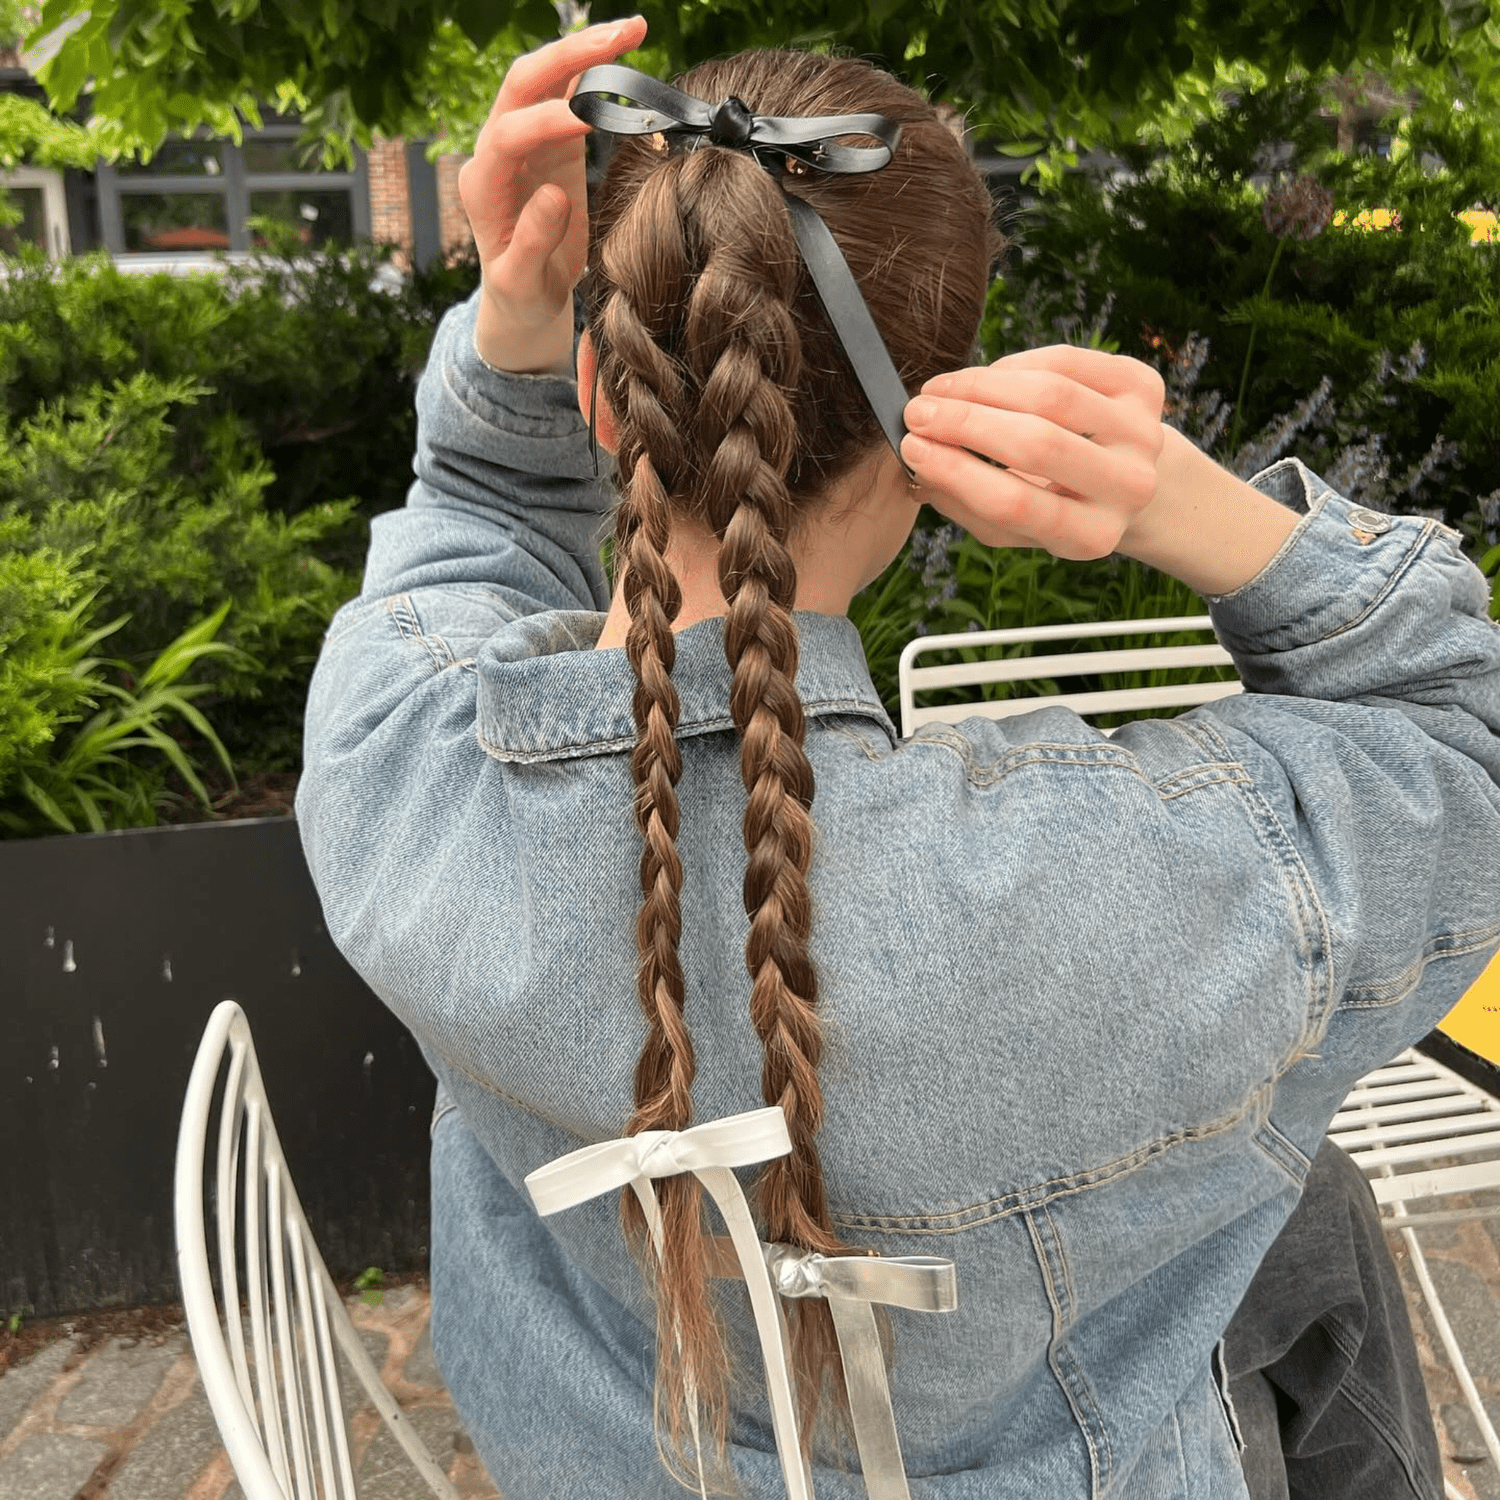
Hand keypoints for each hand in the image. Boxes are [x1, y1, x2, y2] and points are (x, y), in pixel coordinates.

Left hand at [459, 16, 648, 373]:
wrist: (523, 296)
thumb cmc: (519, 294)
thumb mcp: (520, 283)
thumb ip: (531, 242)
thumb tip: (554, 195)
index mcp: (484, 184)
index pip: (509, 134)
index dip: (546, 122)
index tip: (589, 121)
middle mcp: (497, 150)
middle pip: (524, 83)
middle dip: (569, 54)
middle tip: (620, 39)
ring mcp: (525, 139)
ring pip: (549, 78)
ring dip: (588, 49)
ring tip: (635, 30)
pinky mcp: (551, 140)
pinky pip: (571, 93)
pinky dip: (598, 70)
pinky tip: (628, 52)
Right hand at [901, 347, 1165, 559]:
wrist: (1128, 480)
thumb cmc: (1051, 504)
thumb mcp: (1008, 526)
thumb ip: (962, 502)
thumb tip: (916, 461)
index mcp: (1090, 536)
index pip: (1014, 503)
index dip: (956, 470)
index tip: (910, 447)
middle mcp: (1128, 487)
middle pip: (1036, 443)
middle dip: (965, 421)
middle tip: (917, 412)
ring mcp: (1145, 433)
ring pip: (1051, 394)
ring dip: (982, 385)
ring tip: (940, 389)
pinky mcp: (1147, 387)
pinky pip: (1068, 361)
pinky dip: (1015, 364)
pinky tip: (986, 378)